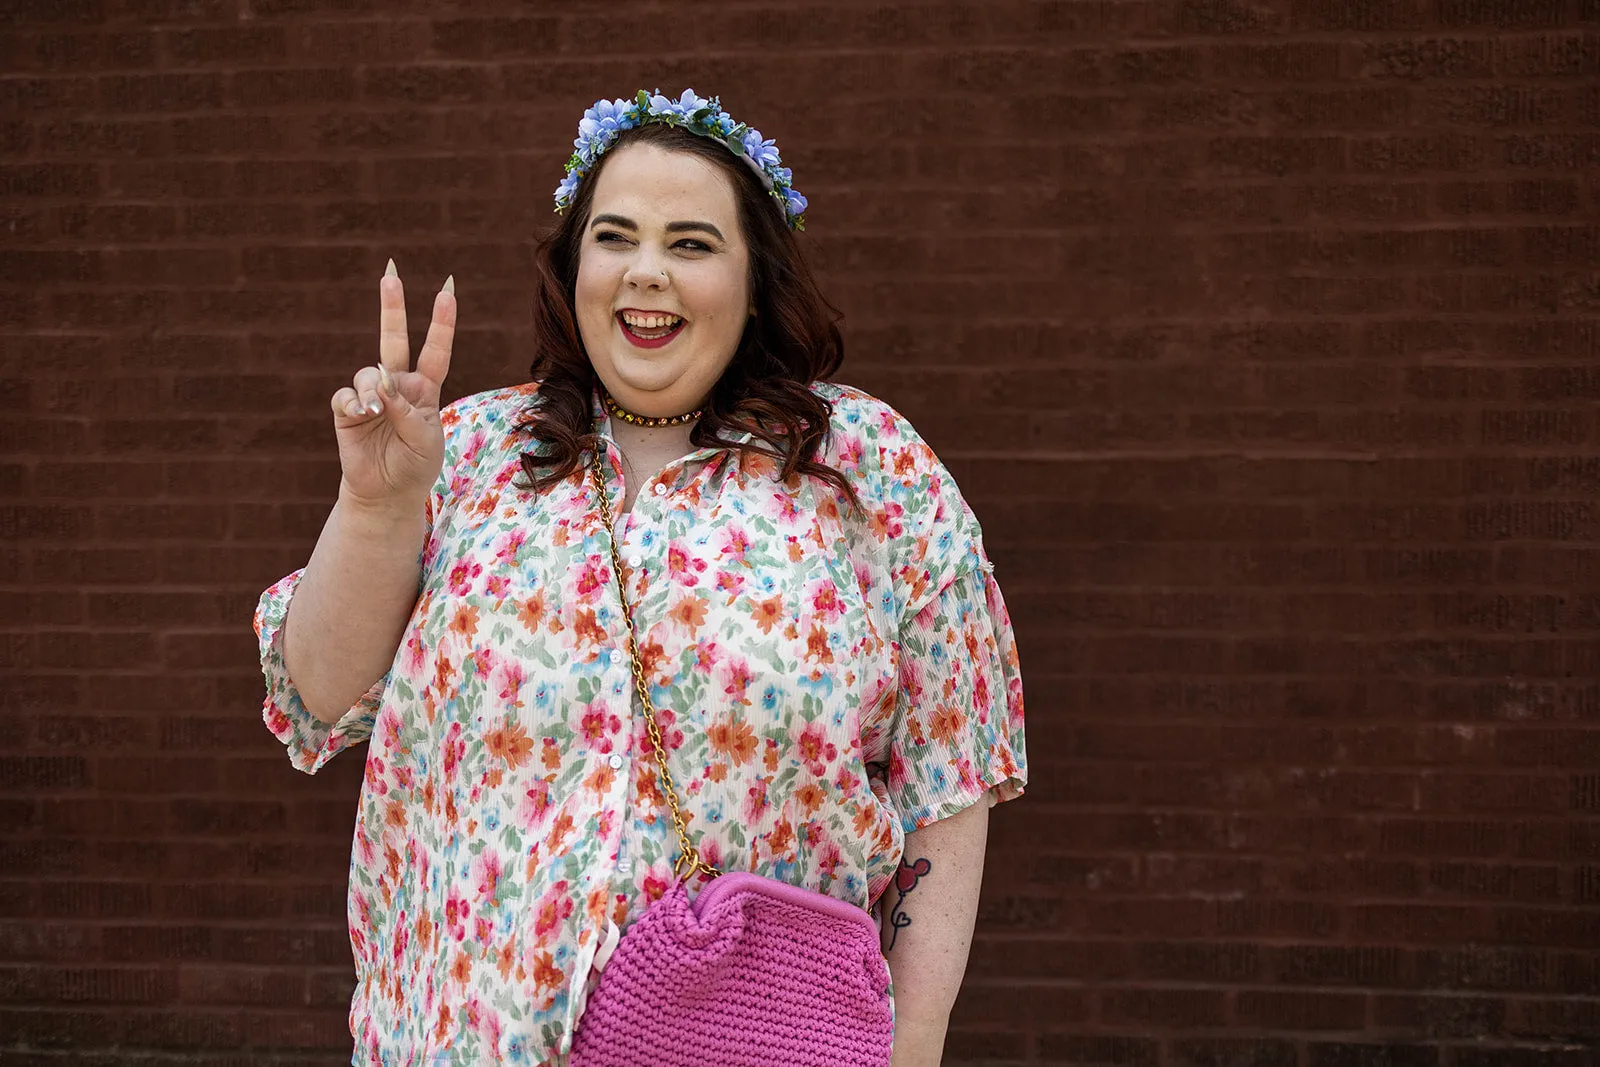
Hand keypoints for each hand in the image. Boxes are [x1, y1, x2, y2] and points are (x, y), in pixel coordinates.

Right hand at [331, 261, 455, 511]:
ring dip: (371, 386)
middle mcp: (398, 385)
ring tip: (374, 409)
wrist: (387, 492)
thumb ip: (407, 412)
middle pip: (394, 339)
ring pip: (368, 372)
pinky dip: (354, 402)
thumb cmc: (414, 465)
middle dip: (392, 306)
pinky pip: (346, 395)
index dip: (441, 322)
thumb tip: (380, 383)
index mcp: (426, 389)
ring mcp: (372, 395)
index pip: (436, 351)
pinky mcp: (348, 410)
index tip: (446, 290)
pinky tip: (360, 413)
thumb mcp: (424, 442)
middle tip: (390, 272)